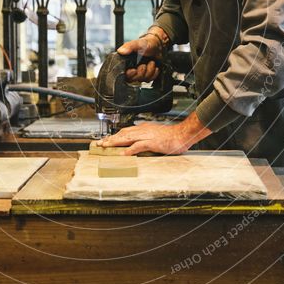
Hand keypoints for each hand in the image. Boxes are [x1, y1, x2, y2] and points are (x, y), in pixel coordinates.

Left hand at [95, 113, 211, 155]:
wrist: (183, 134)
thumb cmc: (172, 137)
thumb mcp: (156, 137)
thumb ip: (146, 140)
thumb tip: (137, 147)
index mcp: (144, 129)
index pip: (126, 131)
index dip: (115, 136)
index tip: (106, 140)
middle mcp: (143, 130)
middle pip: (123, 134)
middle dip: (111, 138)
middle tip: (100, 143)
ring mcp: (147, 136)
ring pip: (127, 138)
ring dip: (116, 142)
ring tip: (106, 146)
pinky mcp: (152, 142)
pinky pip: (138, 146)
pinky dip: (130, 150)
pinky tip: (123, 153)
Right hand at [117, 33, 162, 82]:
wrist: (159, 45)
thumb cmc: (147, 44)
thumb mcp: (137, 43)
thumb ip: (129, 46)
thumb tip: (120, 51)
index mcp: (127, 62)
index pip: (124, 75)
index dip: (129, 74)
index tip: (134, 70)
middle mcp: (133, 68)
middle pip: (133, 79)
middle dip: (140, 72)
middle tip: (144, 65)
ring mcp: (141, 72)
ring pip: (142, 79)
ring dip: (149, 71)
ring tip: (151, 62)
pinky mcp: (148, 75)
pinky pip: (150, 79)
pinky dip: (154, 73)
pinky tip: (154, 66)